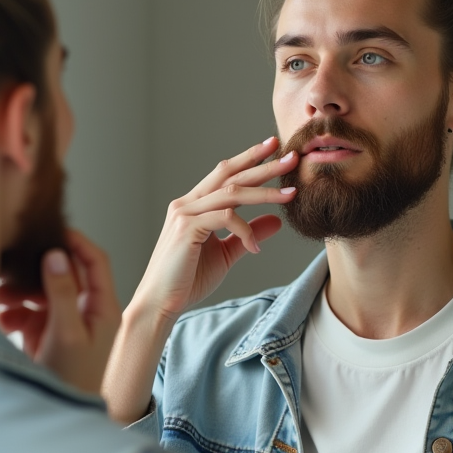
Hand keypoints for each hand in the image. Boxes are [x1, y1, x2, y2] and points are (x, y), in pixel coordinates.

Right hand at [0, 229, 120, 392]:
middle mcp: (85, 312)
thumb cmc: (75, 381)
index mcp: (103, 308)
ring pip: (41, 294)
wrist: (61, 415)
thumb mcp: (67, 333)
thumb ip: (62, 293)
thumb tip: (56, 253)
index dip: (76, 241)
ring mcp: (64, 324)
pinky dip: (12, 313)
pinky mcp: (44, 337)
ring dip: (18, 292)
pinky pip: (27, 314)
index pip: (95, 262)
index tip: (53, 228)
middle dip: (35, 270)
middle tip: (10, 265)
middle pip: (63, 274)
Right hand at [132, 136, 298, 321]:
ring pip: (231, 193)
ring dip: (264, 191)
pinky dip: (246, 230)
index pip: (225, 175)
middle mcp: (187, 204)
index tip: (274, 149)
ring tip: (290, 193)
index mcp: (194, 205)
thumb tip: (277, 220)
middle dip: (262, 164)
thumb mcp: (227, 253)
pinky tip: (255, 248)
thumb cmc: (188, 280)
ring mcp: (185, 214)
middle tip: (291, 156)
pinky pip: (226, 218)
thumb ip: (248, 234)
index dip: (249, 160)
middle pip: (229, 174)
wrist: (161, 303)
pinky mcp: (187, 228)